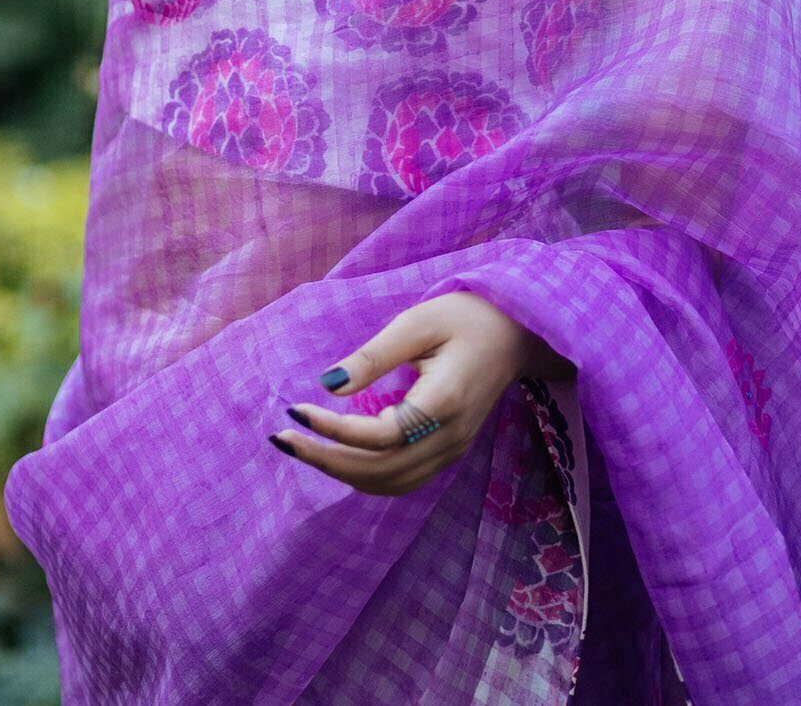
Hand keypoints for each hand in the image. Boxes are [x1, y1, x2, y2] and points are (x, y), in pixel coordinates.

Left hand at [267, 292, 572, 495]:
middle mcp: (449, 438)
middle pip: (379, 470)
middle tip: (283, 437)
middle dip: (325, 459)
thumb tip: (328, 385)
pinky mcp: (448, 452)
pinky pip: (401, 480)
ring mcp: (451, 451)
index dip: (333, 430)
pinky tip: (339, 456)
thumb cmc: (467, 317)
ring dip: (342, 472)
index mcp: (444, 403)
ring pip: (389, 483)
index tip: (296, 408)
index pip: (379, 436)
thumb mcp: (419, 322)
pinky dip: (365, 476)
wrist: (517, 334)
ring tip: (303, 448)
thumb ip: (374, 356)